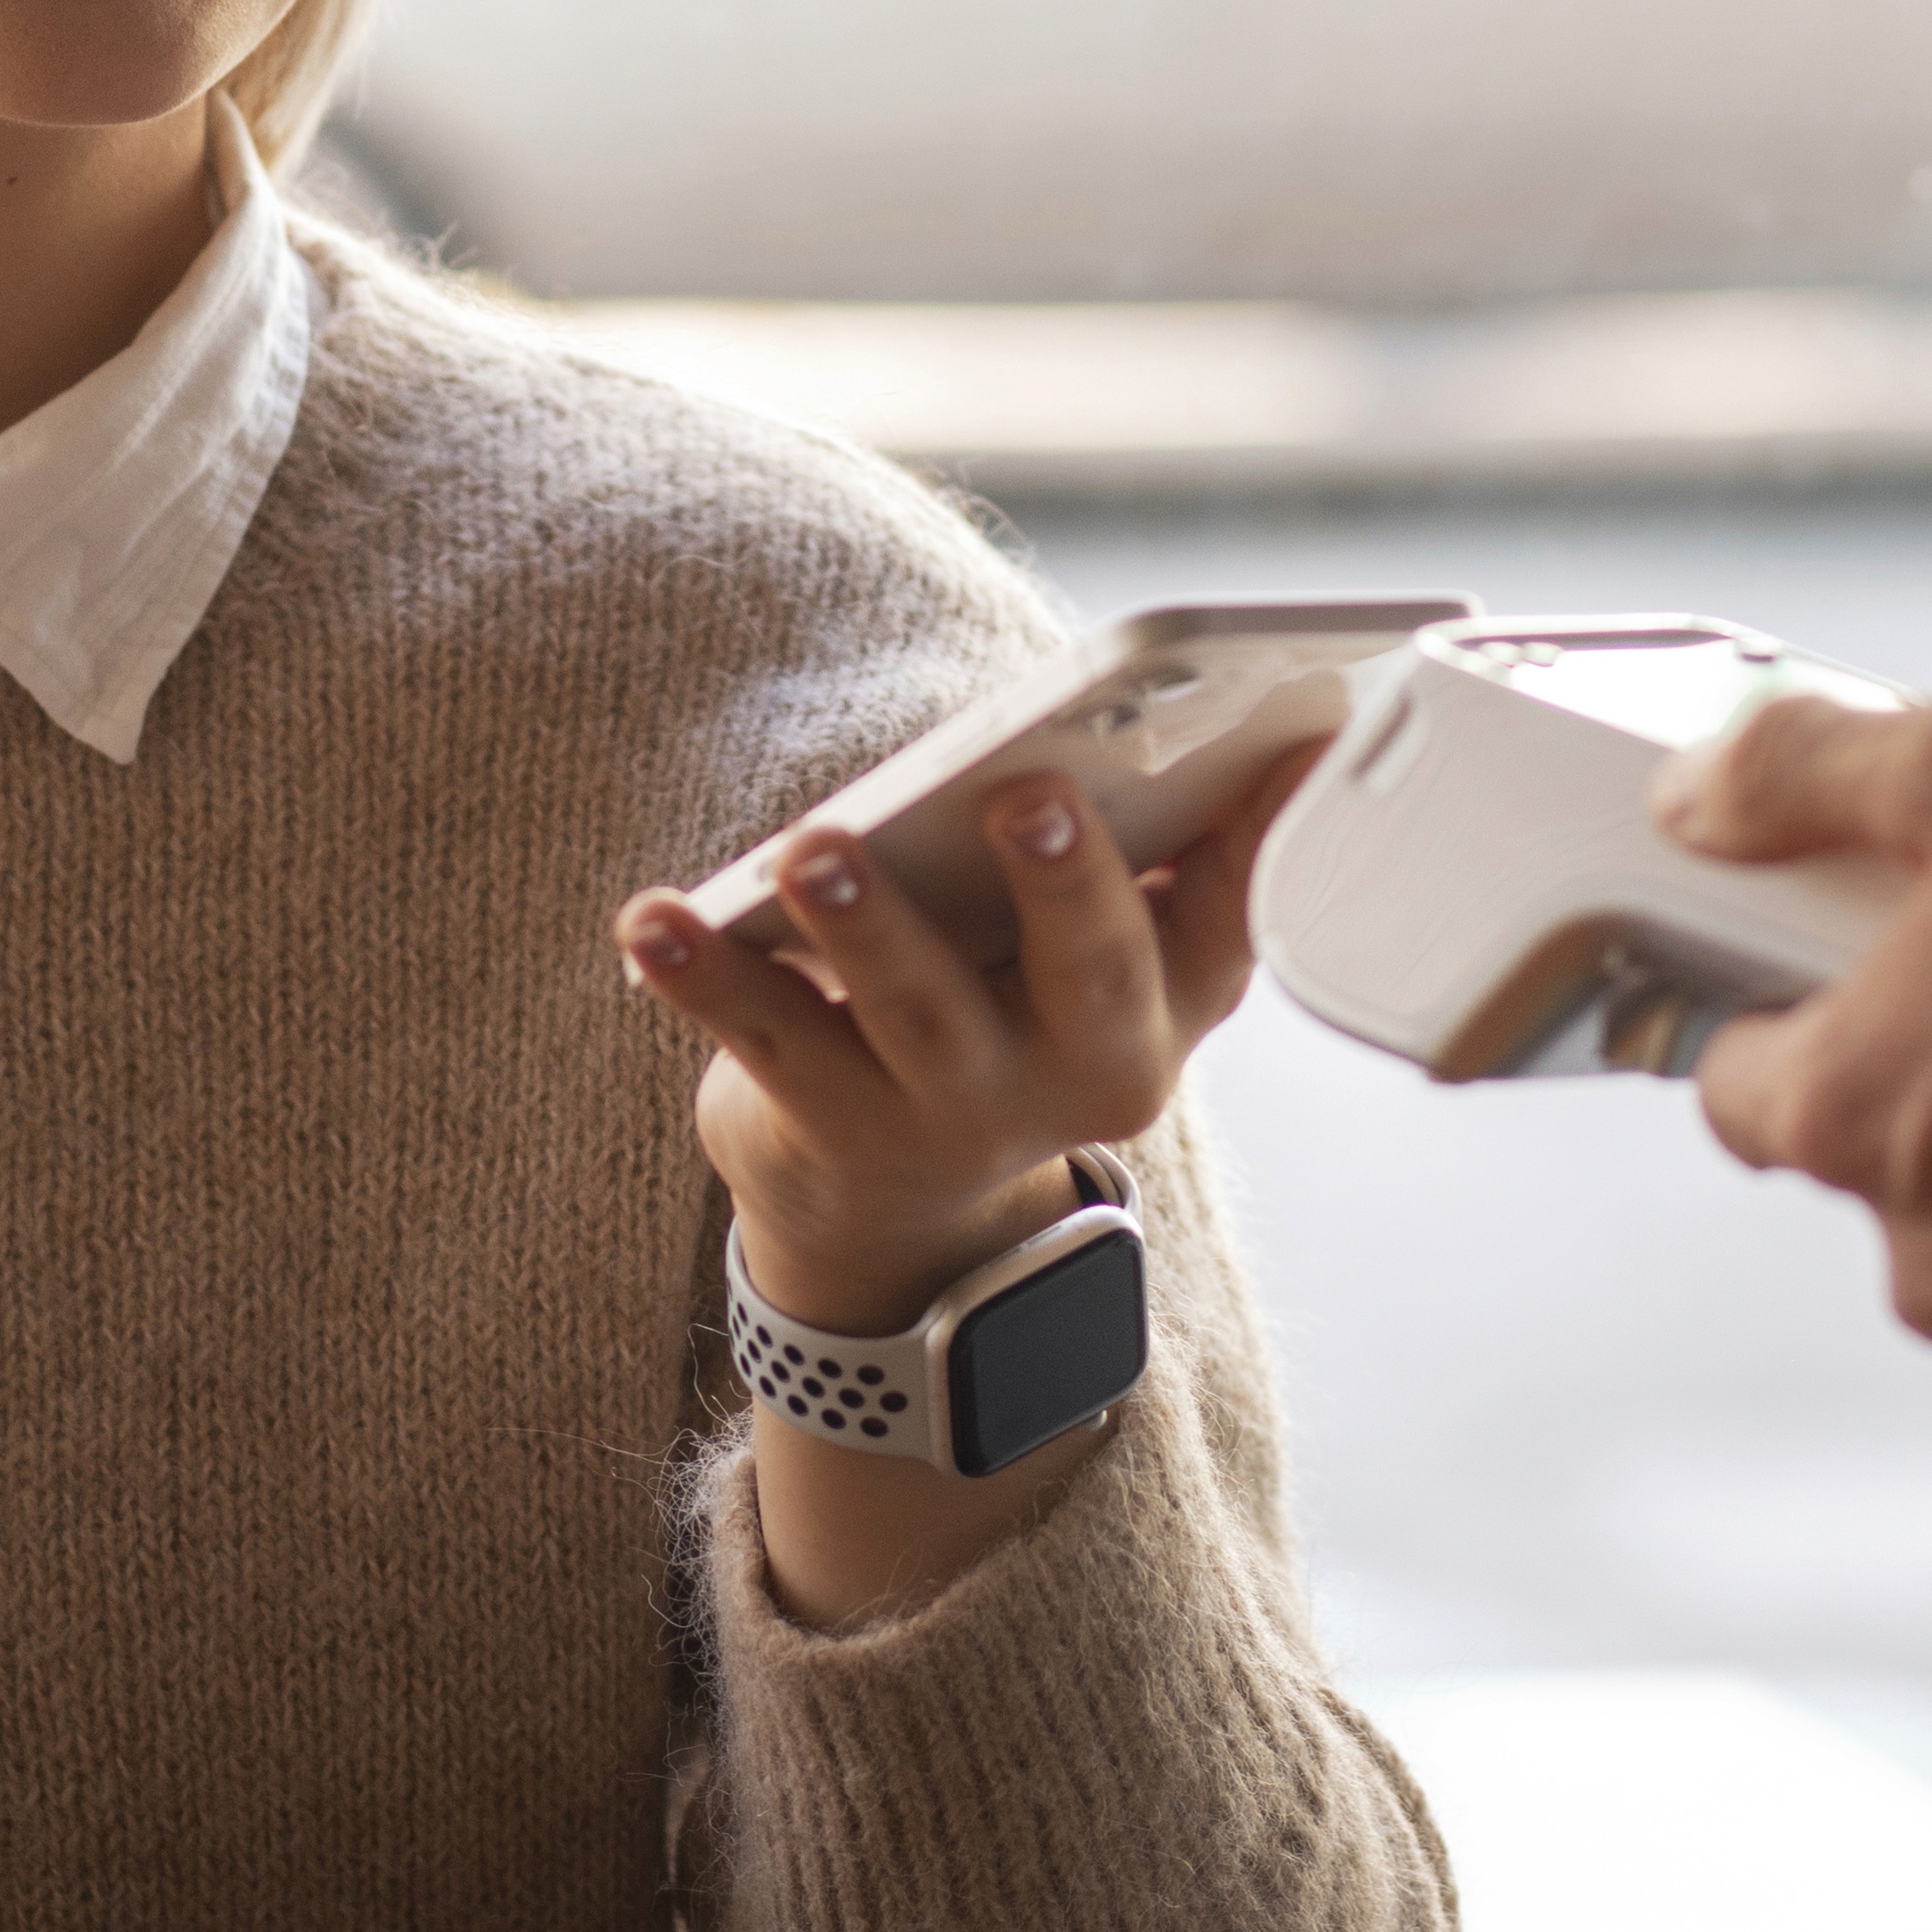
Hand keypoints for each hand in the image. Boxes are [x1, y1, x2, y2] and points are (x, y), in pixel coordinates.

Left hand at [612, 743, 1308, 1620]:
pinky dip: (704, 977)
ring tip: (815, 847)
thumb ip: (1168, 858)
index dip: (1257, 845)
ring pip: (912, 1015)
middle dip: (1063, 886)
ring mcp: (952, 1115)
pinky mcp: (830, 1130)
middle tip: (1030, 795)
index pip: (1231, 927)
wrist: (893, 1205)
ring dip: (866, 926)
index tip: (1278, 742)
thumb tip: (1273, 726)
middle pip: (1084, 979)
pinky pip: (767, 1042)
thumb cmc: (1012, 1011)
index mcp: (1163, 1016)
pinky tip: (653, 919)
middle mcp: (1077, 1079)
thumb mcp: (1104, 963)